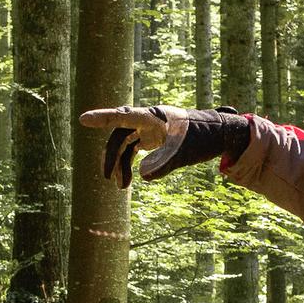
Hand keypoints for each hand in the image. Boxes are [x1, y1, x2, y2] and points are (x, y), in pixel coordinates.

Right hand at [79, 105, 250, 187]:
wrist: (220, 134)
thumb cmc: (203, 139)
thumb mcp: (184, 154)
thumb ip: (163, 165)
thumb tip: (143, 176)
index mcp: (154, 117)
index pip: (123, 116)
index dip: (102, 118)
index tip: (83, 119)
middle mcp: (148, 120)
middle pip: (120, 135)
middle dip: (112, 157)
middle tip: (108, 179)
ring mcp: (149, 129)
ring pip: (125, 145)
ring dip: (121, 165)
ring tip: (121, 186)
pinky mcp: (153, 138)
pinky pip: (133, 149)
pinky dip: (130, 164)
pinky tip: (129, 179)